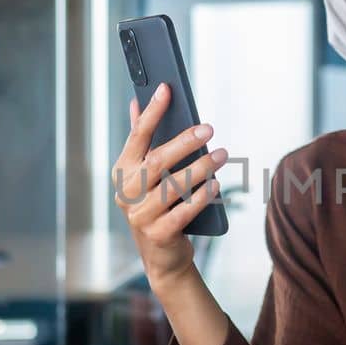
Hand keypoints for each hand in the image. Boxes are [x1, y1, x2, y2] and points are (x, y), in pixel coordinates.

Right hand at [112, 83, 228, 289]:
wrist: (162, 255)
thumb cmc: (157, 205)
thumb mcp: (146, 174)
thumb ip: (142, 141)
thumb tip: (137, 103)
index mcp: (123, 171)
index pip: (137, 136)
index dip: (151, 112)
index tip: (166, 88)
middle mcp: (127, 192)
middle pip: (157, 160)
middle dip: (184, 142)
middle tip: (209, 128)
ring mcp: (140, 216)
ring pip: (173, 186)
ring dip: (200, 168)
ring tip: (222, 155)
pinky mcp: (158, 234)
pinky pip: (183, 212)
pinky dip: (201, 197)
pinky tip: (216, 184)